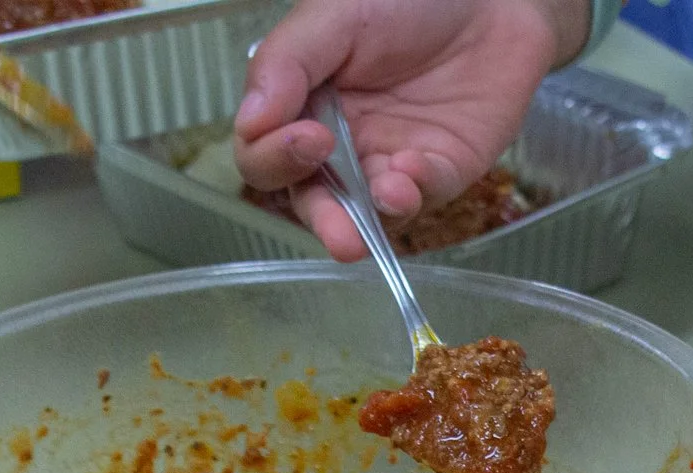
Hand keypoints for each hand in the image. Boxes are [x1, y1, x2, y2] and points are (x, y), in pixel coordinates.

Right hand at [233, 0, 578, 258]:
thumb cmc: (406, 0)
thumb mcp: (334, 17)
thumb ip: (287, 64)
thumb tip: (250, 121)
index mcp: (302, 106)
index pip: (265, 154)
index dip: (275, 158)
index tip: (307, 138)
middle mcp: (342, 144)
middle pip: (314, 201)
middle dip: (325, 220)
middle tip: (338, 229)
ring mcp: (392, 162)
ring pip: (371, 214)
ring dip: (375, 218)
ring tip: (386, 195)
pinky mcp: (442, 170)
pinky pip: (427, 195)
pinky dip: (419, 190)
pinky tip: (415, 168)